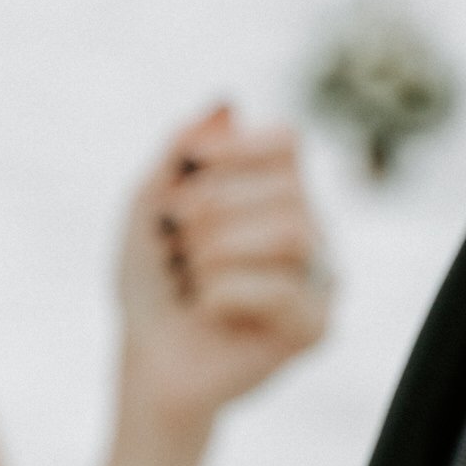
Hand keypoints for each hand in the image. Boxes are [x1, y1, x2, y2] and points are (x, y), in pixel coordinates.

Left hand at [115, 105, 333, 430]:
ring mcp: (319, 278)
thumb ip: (181, 151)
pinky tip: (205, 309)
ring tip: (188, 273)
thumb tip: (227, 102)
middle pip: (287, 187)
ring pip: (294, 231)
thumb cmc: (152, 284)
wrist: (147, 362)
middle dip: (214, 206)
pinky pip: (283, 291)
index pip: (288, 143)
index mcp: (278, 193)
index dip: (241, 146)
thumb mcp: (148, 204)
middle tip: (173, 238)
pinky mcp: (315, 327)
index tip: (189, 163)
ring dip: (219, 248)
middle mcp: (310, 230)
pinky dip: (224, 293)